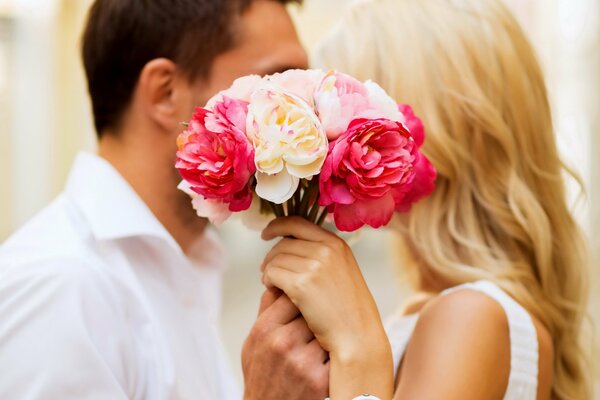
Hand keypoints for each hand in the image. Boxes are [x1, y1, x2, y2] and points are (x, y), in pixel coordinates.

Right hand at [242, 289, 328, 399]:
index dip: (303, 298)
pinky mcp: (319, 380)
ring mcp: (302, 362)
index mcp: (264, 329)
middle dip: (318, 315)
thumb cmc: (261, 376)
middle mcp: (282, 343)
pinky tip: (328, 360)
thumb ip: (265, 312)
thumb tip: (279, 283)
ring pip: (328, 330)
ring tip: (324, 341)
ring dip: (329, 334)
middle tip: (320, 320)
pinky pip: (336, 354)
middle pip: (313, 311)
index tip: (308, 302)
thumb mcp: (253, 343)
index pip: (292, 295)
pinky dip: (334, 356)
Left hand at [261, 217, 392, 399]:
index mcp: (336, 243)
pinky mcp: (302, 284)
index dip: (277, 226)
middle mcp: (326, 249)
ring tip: (271, 283)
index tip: (266, 233)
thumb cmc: (348, 309)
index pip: (297, 222)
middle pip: (283, 243)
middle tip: (267, 271)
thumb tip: (289, 243)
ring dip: (269, 270)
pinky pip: (272, 273)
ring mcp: (314, 265)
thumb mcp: (341, 271)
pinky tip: (273, 290)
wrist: (357, 335)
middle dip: (271, 256)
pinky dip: (268, 281)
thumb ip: (322, 254)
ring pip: (275, 258)